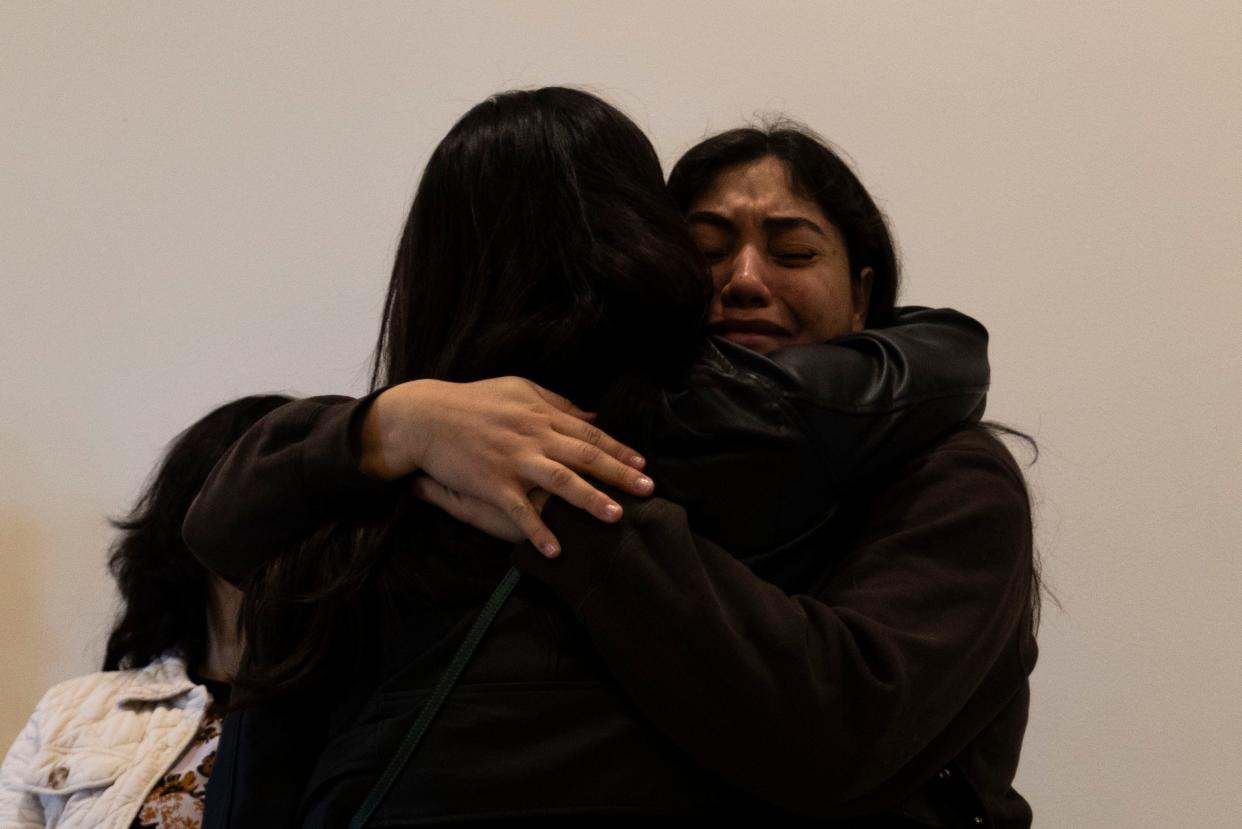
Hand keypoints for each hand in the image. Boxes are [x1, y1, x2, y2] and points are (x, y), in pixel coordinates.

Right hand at [358, 376, 652, 556]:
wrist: (427, 415)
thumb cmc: (474, 400)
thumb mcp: (519, 389)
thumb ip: (557, 404)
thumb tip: (592, 416)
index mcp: (542, 415)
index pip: (589, 434)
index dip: (618, 449)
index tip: (643, 463)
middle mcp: (534, 437)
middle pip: (585, 457)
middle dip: (619, 474)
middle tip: (648, 490)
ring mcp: (514, 461)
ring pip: (561, 482)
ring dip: (590, 500)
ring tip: (616, 517)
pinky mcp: (492, 484)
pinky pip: (520, 511)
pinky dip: (539, 530)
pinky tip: (557, 551)